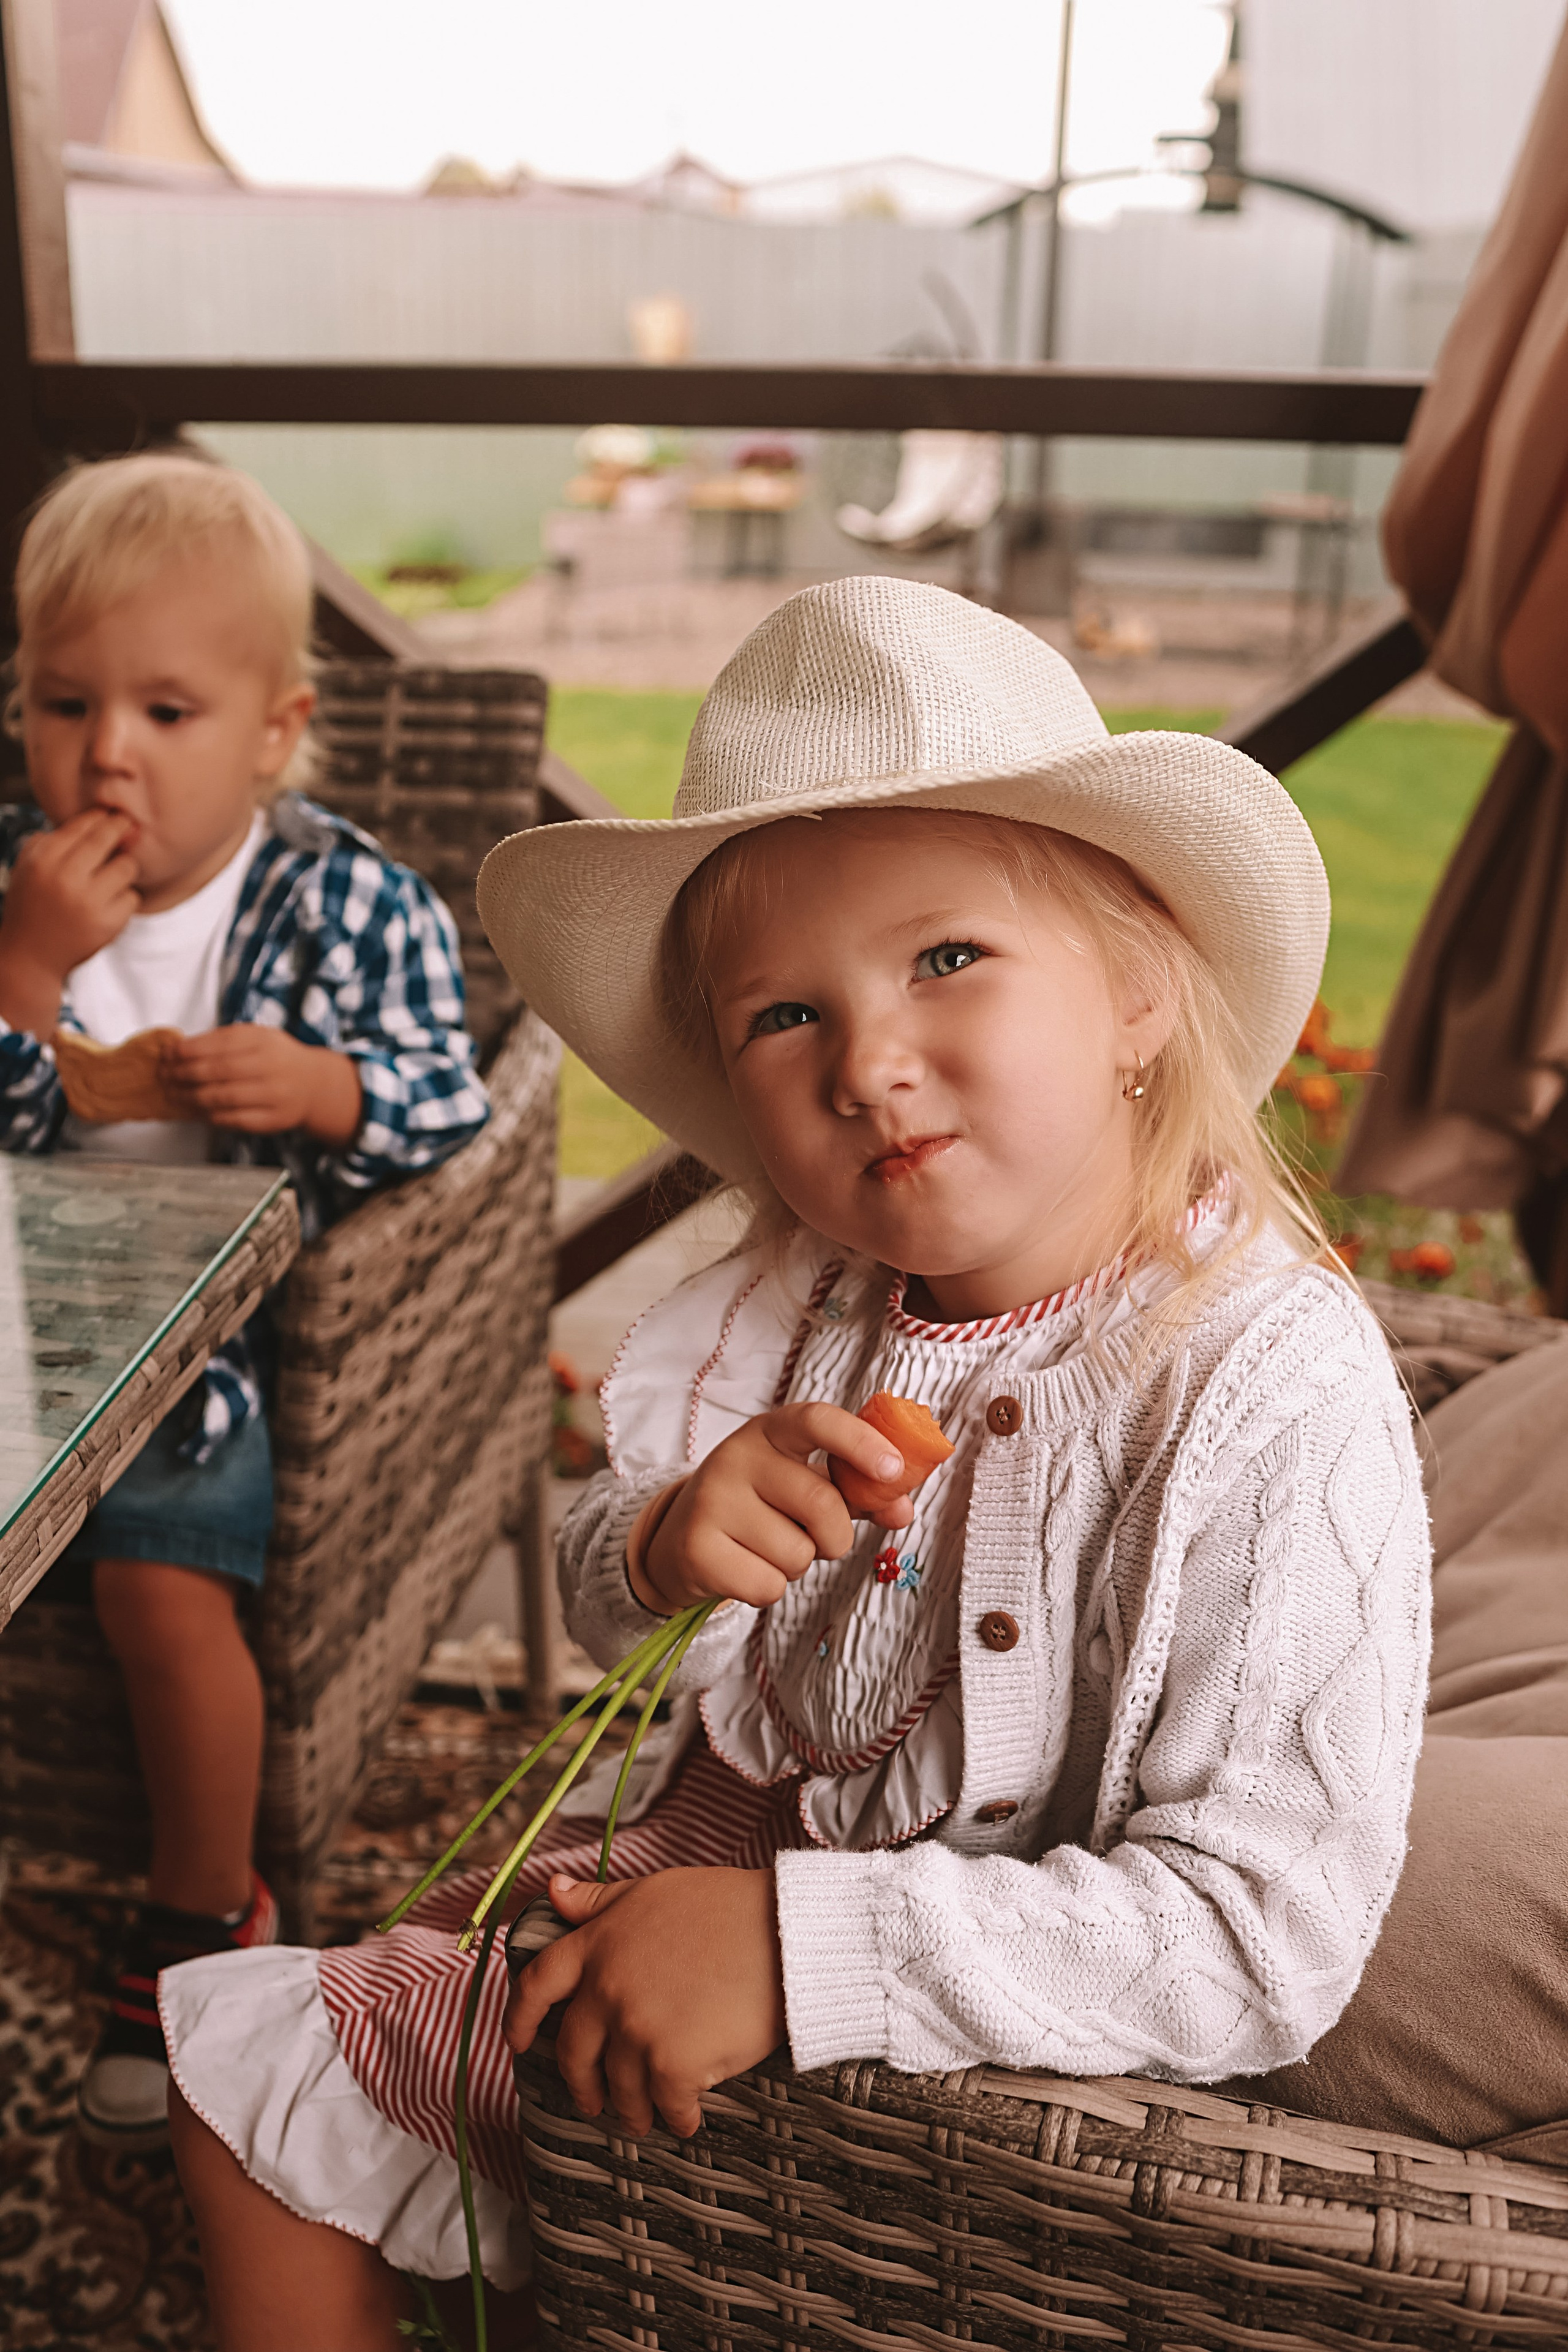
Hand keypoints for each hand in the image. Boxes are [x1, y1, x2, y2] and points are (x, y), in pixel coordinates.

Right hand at [0, 811, 138, 1033]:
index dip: (101, 817)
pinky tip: (110, 904)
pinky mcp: (108, 923)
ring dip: (124, 869)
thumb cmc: (32, 905)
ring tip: (112, 877)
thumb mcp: (28, 867)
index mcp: (43, 860)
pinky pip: (132, 896)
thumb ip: (51, 840)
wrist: (30, 956)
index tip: (111, 815)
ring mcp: (88, 901)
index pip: (82, 825)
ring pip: (126, 866)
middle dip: (121, 828)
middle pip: (107, 837)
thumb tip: (92, 819)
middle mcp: (65, 877)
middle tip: (127, 826)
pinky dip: (125, 899)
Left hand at [160, 1027, 362, 1143]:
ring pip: (222, 1098)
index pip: (218, 1045)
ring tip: (173, 1094)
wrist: (314, 1085)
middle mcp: (270, 1067)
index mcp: (263, 1041)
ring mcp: (272, 1095)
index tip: (168, 1053)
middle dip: (183, 1074)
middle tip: (164, 1075)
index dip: (188, 1050)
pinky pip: (233, 1119)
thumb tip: (179, 1048)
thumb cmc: (277, 1058)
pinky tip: (196, 1110)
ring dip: (191, 1097)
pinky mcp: (272, 1120)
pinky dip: (209, 1115)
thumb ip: (222, 1040)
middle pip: (217, 1071)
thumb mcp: (256, 1037)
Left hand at [504, 1868, 785, 2136]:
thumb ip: (600, 1900)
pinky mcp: (674, 2064)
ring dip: (631, 2109)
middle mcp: (608, 1989)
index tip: (516, 2042)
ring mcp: (638, 2030)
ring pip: (619, 2089)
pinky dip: (677, 2119)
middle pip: (573, 2052)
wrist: (786, 1934)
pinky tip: (689, 2119)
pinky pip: (666, 2108)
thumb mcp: (654, 1891)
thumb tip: (553, 1891)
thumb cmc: (728, 1907)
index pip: (538, 1984)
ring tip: (646, 2115)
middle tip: (595, 2099)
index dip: (519, 2017)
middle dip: (581, 2083)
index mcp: (598, 1943)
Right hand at [635, 1401, 912, 1613]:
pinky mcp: (697, 1548)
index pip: (817, 1421)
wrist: (681, 1537)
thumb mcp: (802, 1485)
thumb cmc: (759, 1506)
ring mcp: (712, 1501)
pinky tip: (746, 1567)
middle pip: (822, 1505)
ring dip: (797, 1564)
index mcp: (771, 1431)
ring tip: (767, 1547)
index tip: (893, 1469)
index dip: (860, 1442)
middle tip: (816, 1538)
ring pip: (797, 1554)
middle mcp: (737, 1457)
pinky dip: (769, 1588)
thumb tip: (901, 1509)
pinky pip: (769, 1586)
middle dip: (836, 1537)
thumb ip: (856, 1494)